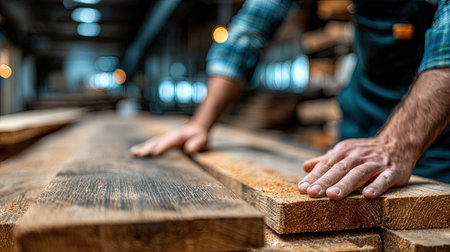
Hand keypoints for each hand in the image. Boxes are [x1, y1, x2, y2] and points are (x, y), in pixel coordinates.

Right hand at [129, 123, 207, 156]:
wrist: (196, 128)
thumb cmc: (200, 135)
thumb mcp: (203, 139)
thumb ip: (197, 143)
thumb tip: (189, 149)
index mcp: (179, 136)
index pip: (169, 141)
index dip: (163, 146)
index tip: (155, 151)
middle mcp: (169, 136)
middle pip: (157, 141)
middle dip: (148, 148)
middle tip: (138, 154)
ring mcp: (165, 138)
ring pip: (152, 142)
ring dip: (143, 147)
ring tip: (133, 153)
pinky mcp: (163, 141)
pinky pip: (152, 144)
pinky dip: (143, 147)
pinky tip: (135, 152)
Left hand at [297, 137, 414, 199]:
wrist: (398, 143)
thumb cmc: (366, 153)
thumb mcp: (345, 152)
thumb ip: (326, 160)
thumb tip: (305, 167)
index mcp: (344, 152)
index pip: (326, 164)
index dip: (314, 176)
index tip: (302, 188)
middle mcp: (358, 156)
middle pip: (339, 169)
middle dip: (325, 181)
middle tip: (312, 193)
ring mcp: (376, 164)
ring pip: (359, 174)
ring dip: (345, 185)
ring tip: (332, 196)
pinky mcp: (393, 171)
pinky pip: (384, 179)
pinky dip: (376, 186)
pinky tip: (368, 195)